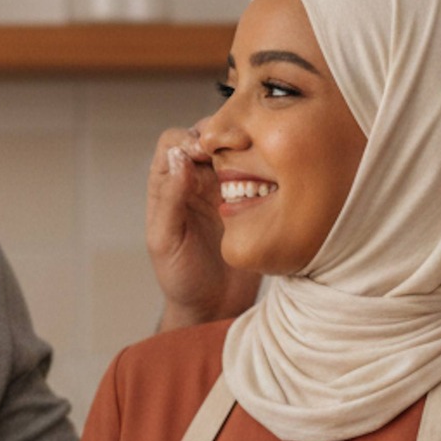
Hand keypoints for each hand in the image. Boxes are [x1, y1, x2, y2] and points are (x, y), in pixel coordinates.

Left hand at [147, 128, 260, 330]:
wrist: (213, 306)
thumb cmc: (181, 277)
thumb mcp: (166, 240)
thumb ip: (170, 199)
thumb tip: (180, 158)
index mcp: (168, 185)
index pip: (173, 141)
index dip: (188, 139)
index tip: (205, 153)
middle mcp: (195, 180)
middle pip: (207, 136)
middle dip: (223, 135)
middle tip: (240, 149)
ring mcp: (225, 188)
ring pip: (236, 149)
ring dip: (247, 149)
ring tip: (259, 162)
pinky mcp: (251, 200)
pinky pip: (259, 171)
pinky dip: (266, 167)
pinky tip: (273, 179)